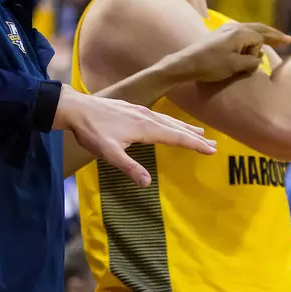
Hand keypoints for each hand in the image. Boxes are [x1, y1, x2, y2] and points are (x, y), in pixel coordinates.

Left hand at [55, 88, 215, 186]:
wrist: (77, 109)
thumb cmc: (92, 132)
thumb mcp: (109, 153)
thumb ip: (129, 168)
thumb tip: (147, 183)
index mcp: (145, 128)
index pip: (176, 137)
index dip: (194, 144)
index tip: (211, 150)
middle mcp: (147, 117)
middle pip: (176, 128)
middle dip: (195, 136)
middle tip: (213, 144)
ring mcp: (140, 111)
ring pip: (168, 120)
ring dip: (185, 127)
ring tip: (199, 132)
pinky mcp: (132, 109)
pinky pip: (159, 116)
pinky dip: (171, 122)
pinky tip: (169, 123)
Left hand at [167, 23, 289, 85]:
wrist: (186, 63)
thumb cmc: (210, 65)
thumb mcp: (234, 66)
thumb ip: (251, 62)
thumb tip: (258, 59)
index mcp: (239, 33)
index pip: (259, 39)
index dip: (258, 53)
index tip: (248, 63)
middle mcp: (234, 27)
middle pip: (259, 29)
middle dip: (273, 35)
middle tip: (288, 40)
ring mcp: (226, 30)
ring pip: (251, 30)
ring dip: (263, 36)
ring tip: (276, 40)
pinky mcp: (220, 35)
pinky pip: (243, 33)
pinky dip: (252, 38)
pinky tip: (254, 41)